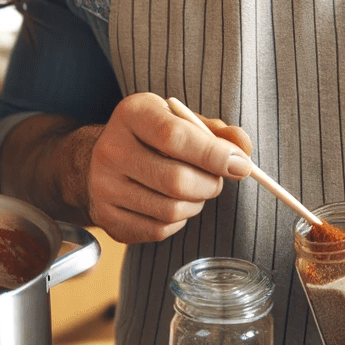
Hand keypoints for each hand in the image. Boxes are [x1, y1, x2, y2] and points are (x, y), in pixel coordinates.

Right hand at [82, 92, 252, 243]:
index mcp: (132, 114)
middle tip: (217, 180)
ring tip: (193, 190)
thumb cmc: (151, 136)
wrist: (100, 160)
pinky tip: (172, 203)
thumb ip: (214, 132)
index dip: (214, 154)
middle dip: (210, 185)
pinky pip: (158, 230)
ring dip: (196, 204)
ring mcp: (104, 187)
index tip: (241, 164)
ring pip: (171, 210)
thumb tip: (243, 148)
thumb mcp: (178, 120)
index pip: (175, 136)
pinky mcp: (106, 218)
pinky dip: (177, 221)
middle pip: (176, 180)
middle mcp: (111, 149)